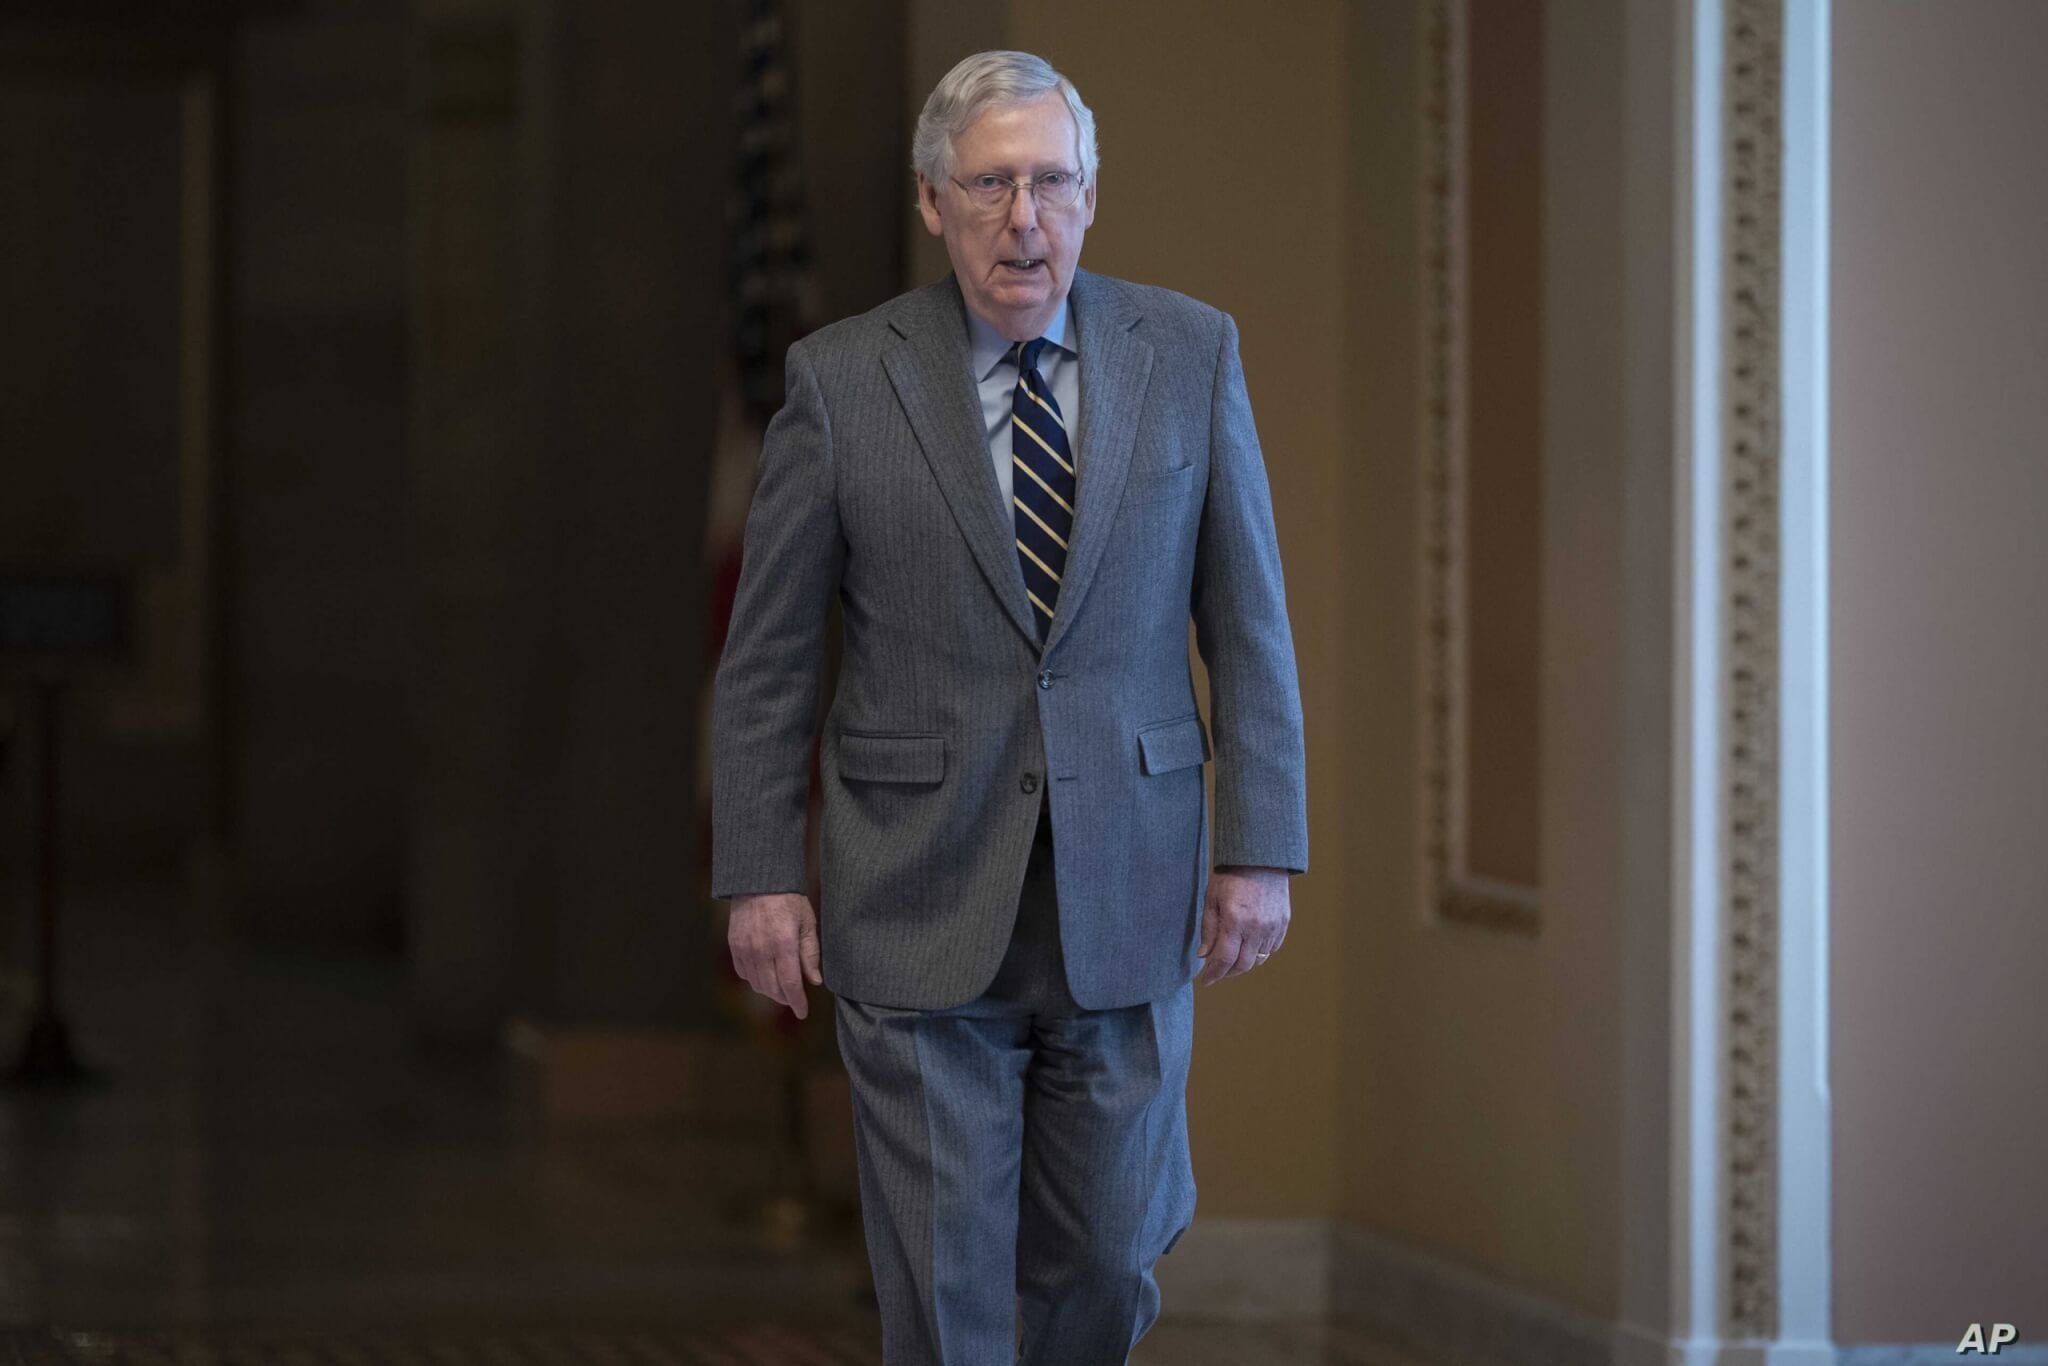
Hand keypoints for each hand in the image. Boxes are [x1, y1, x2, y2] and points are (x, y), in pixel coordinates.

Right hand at [727, 892, 823, 1018]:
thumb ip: (810, 954)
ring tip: (781, 987)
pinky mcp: (734, 946)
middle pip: (773, 988)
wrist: (759, 882)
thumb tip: (815, 981)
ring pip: (757, 984)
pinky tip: (765, 974)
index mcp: (784, 944)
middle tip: (795, 997)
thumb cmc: (789, 900)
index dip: (797, 1002)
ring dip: (771, 991)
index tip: (803, 1012)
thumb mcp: (807, 923)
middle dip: (786, 998)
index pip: (790, 984)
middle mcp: (762, 950)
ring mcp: (745, 949)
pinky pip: (744, 973)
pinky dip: (755, 979)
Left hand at [1195, 866, 1290, 984]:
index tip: (1206, 980)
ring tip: (1231, 959)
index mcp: (1235, 921)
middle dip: (1228, 972)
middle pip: (1243, 965)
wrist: (1260, 858)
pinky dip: (1259, 953)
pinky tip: (1248, 947)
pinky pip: (1271, 948)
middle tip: (1217, 972)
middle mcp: (1256, 927)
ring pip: (1258, 959)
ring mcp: (1273, 926)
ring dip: (1243, 964)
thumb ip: (1209, 930)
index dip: (1214, 974)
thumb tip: (1204, 956)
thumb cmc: (1231, 876)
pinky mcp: (1283, 923)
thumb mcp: (1212, 900)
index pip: (1224, 959)